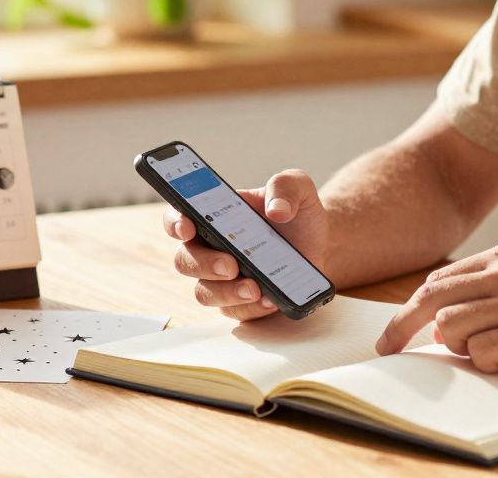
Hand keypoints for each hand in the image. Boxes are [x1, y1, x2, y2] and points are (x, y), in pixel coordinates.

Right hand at [163, 169, 331, 320]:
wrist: (321, 246)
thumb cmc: (299, 214)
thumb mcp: (298, 187)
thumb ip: (285, 186)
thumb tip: (277, 210)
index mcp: (215, 215)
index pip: (180, 217)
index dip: (175, 222)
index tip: (187, 227)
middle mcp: (212, 247)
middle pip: (185, 260)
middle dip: (204, 264)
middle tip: (231, 265)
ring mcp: (223, 278)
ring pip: (205, 292)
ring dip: (227, 292)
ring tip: (255, 288)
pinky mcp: (241, 302)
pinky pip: (235, 311)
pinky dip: (252, 308)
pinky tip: (271, 299)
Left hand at [375, 244, 497, 377]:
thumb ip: (490, 296)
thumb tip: (442, 323)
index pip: (436, 281)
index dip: (406, 310)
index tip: (391, 334)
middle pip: (429, 298)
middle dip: (400, 327)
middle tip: (387, 351)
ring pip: (450, 327)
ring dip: (461, 349)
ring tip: (492, 355)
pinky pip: (482, 353)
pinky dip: (487, 364)